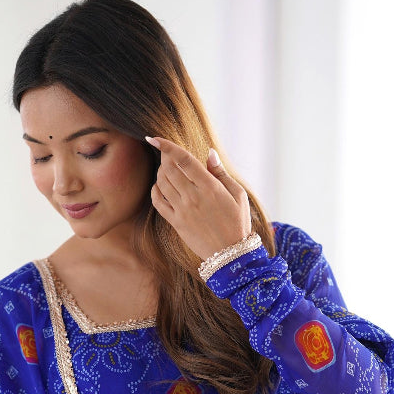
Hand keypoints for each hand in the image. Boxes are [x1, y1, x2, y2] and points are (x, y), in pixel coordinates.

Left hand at [146, 136, 250, 259]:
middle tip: (166, 154)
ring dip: (160, 172)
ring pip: (162, 184)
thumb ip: (221, 173)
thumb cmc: (237, 223)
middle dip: (164, 157)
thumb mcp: (238, 195)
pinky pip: (159, 203)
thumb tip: (209, 153)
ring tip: (166, 168)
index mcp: (210, 187)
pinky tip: (158, 186)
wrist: (230, 254)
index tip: (155, 138)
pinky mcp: (176, 223)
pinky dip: (155, 191)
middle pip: (169, 169)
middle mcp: (193, 197)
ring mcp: (182, 210)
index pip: (183, 160)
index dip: (167, 146)